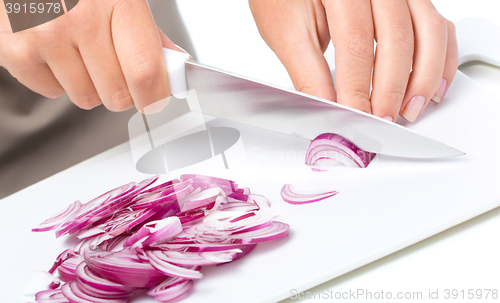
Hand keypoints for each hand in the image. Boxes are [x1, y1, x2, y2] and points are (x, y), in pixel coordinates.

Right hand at [0, 0, 181, 111]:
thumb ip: (150, 34)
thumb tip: (176, 66)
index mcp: (119, 2)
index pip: (145, 72)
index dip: (154, 96)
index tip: (155, 98)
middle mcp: (82, 18)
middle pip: (118, 95)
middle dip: (120, 89)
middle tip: (110, 64)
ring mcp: (46, 35)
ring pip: (86, 99)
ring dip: (87, 84)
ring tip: (77, 50)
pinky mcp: (17, 51)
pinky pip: (52, 93)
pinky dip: (55, 79)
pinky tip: (53, 50)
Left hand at [249, 0, 457, 121]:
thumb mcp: (287, 33)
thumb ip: (308, 74)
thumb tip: (328, 110)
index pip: (356, 42)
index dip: (357, 87)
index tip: (355, 117)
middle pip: (397, 38)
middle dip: (391, 89)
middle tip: (380, 120)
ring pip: (429, 31)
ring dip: (423, 78)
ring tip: (408, 110)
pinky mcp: (411, 1)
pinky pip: (439, 27)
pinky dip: (441, 59)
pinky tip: (432, 87)